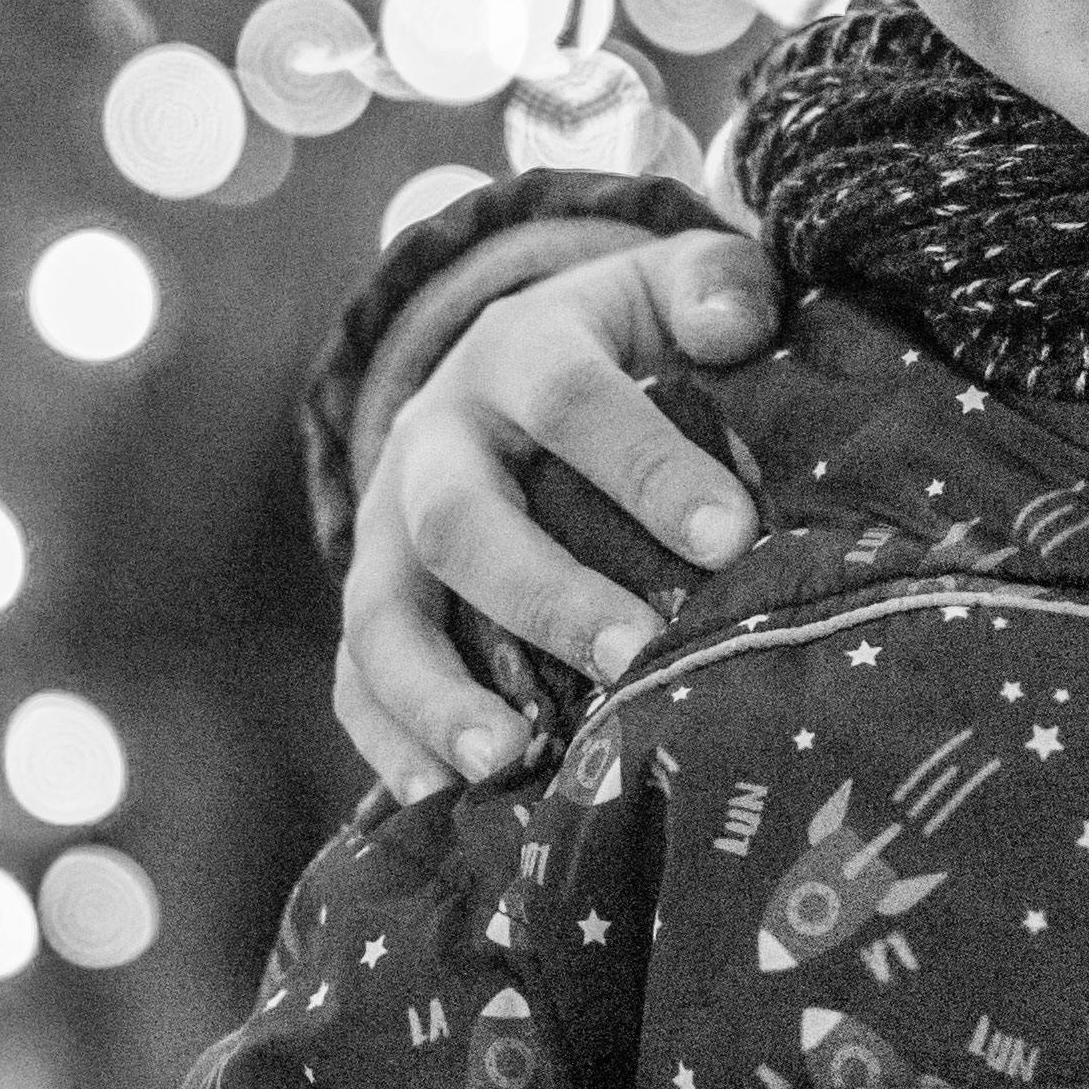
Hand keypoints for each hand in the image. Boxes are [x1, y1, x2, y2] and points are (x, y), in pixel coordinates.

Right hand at [333, 229, 786, 798]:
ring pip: (383, 614)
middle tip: (636, 656)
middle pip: (461, 518)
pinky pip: (353, 679)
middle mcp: (434, 438)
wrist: (521, 364)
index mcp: (518, 349)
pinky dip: (387, 742)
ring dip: (438, 693)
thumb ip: (719, 286)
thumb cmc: (632, 341)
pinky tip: (441, 801)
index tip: (733, 537)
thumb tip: (734, 323)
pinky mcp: (374, 600)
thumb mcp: (673, 288)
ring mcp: (387, 529)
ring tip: (508, 760)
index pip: (573, 399)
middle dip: (545, 593)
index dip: (646, 467)